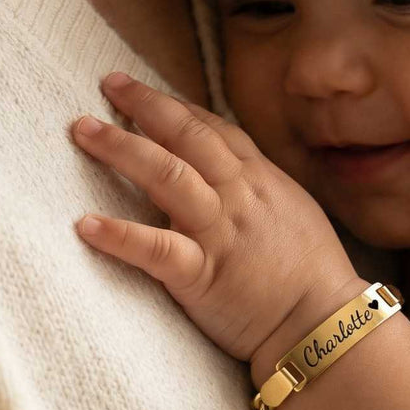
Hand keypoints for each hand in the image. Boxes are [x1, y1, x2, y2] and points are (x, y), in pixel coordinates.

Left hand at [71, 73, 359, 367]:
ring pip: (167, 176)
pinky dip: (119, 235)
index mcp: (261, 182)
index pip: (214, 129)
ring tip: (84, 130)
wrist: (325, 324)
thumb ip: (262, 191)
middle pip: (186, 136)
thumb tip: (237, 175)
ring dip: (122, 149)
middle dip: (145, 106)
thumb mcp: (296, 215)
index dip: (177, 106)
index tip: (144, 92)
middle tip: (108, 85)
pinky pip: (155, 249)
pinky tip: (85, 224)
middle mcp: (238, 197)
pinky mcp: (202, 275)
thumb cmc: (315, 277)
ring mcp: (219, 233)